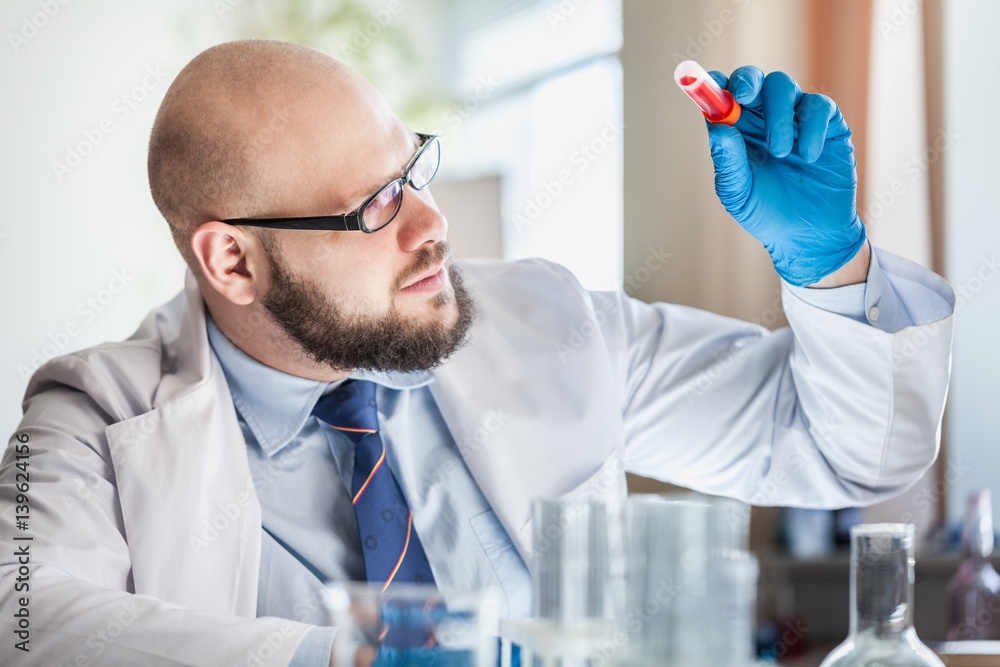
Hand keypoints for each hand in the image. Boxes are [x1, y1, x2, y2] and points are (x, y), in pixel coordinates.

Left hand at [705, 67, 866, 286]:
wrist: (808, 235)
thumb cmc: (766, 213)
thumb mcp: (738, 193)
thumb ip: (727, 161)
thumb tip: (718, 127)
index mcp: (735, 131)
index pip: (721, 97)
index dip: (714, 85)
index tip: (711, 85)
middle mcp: (762, 119)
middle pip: (753, 80)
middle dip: (747, 81)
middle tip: (744, 97)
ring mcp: (795, 118)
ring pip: (784, 86)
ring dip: (779, 116)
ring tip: (782, 153)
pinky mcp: (827, 124)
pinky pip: (819, 106)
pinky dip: (811, 127)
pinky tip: (808, 156)